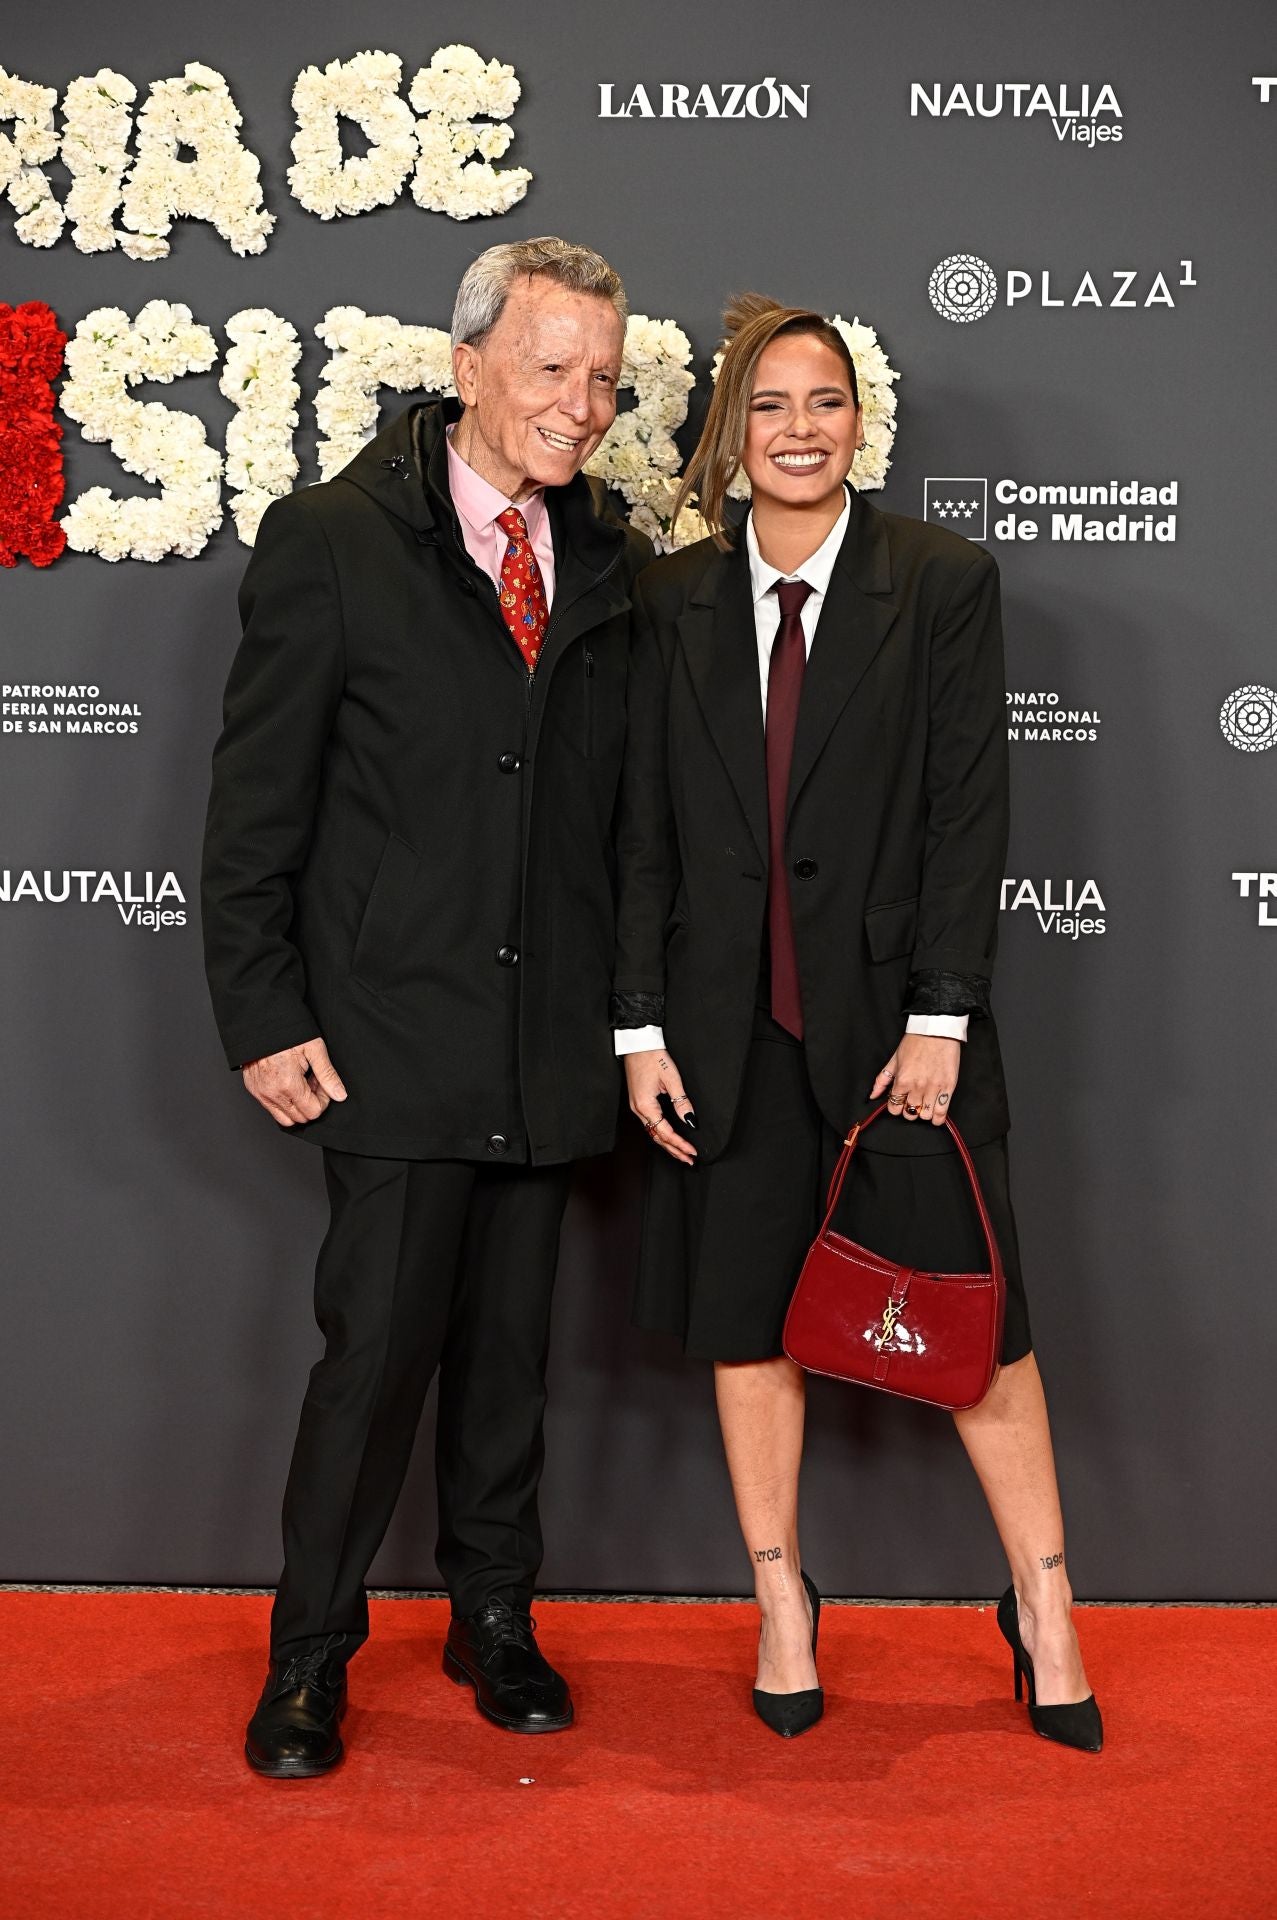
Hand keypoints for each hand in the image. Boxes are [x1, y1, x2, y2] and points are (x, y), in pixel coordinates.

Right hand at [242, 1036, 347, 1128]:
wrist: (262, 1024)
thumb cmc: (287, 1032)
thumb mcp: (314, 1048)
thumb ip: (328, 1075)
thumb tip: (339, 1094)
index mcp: (288, 1084)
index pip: (312, 1112)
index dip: (323, 1100)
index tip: (322, 1085)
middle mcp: (272, 1093)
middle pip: (300, 1118)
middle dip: (311, 1103)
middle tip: (312, 1082)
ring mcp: (261, 1094)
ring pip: (285, 1118)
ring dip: (297, 1106)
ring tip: (301, 1084)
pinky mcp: (254, 1091)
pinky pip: (271, 1109)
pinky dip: (283, 1101)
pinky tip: (288, 1082)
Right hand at [624, 1049, 697, 1163]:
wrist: (637, 1043)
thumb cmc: (652, 1057)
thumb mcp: (672, 1079)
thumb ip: (682, 1102)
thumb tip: (690, 1121)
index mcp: (645, 1106)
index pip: (665, 1133)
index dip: (679, 1144)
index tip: (692, 1152)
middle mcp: (638, 1109)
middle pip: (657, 1137)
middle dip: (674, 1150)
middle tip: (689, 1159)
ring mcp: (636, 1106)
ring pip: (652, 1132)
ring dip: (667, 1144)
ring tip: (681, 1152)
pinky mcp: (638, 1102)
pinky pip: (649, 1123)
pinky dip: (660, 1133)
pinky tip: (669, 1137)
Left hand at [870, 1033, 959, 1125]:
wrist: (936, 1030)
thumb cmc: (916, 1042)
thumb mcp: (894, 1059)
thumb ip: (882, 1080)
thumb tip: (873, 1095)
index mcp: (902, 1081)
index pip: (894, 1107)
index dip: (895, 1106)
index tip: (900, 1100)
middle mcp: (917, 1087)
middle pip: (910, 1114)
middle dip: (909, 1110)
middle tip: (912, 1101)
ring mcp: (934, 1088)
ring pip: (925, 1116)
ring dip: (923, 1113)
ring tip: (924, 1104)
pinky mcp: (949, 1087)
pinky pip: (942, 1113)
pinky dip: (938, 1117)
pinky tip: (935, 1111)